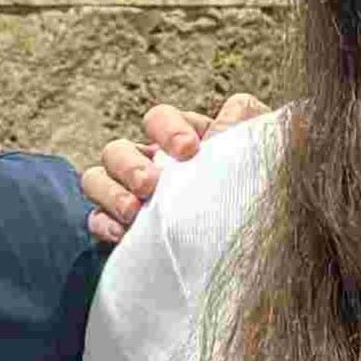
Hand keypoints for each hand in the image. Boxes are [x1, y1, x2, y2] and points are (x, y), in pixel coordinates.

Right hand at [81, 93, 269, 243]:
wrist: (261, 252)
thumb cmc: (262, 195)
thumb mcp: (263, 156)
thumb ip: (249, 126)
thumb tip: (236, 108)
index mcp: (184, 142)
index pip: (160, 119)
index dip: (168, 128)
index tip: (189, 150)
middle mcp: (153, 165)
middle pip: (118, 149)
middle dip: (131, 164)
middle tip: (153, 185)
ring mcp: (135, 197)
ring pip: (98, 178)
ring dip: (111, 191)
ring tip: (135, 211)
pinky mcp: (127, 230)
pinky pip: (97, 219)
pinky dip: (103, 223)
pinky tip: (122, 235)